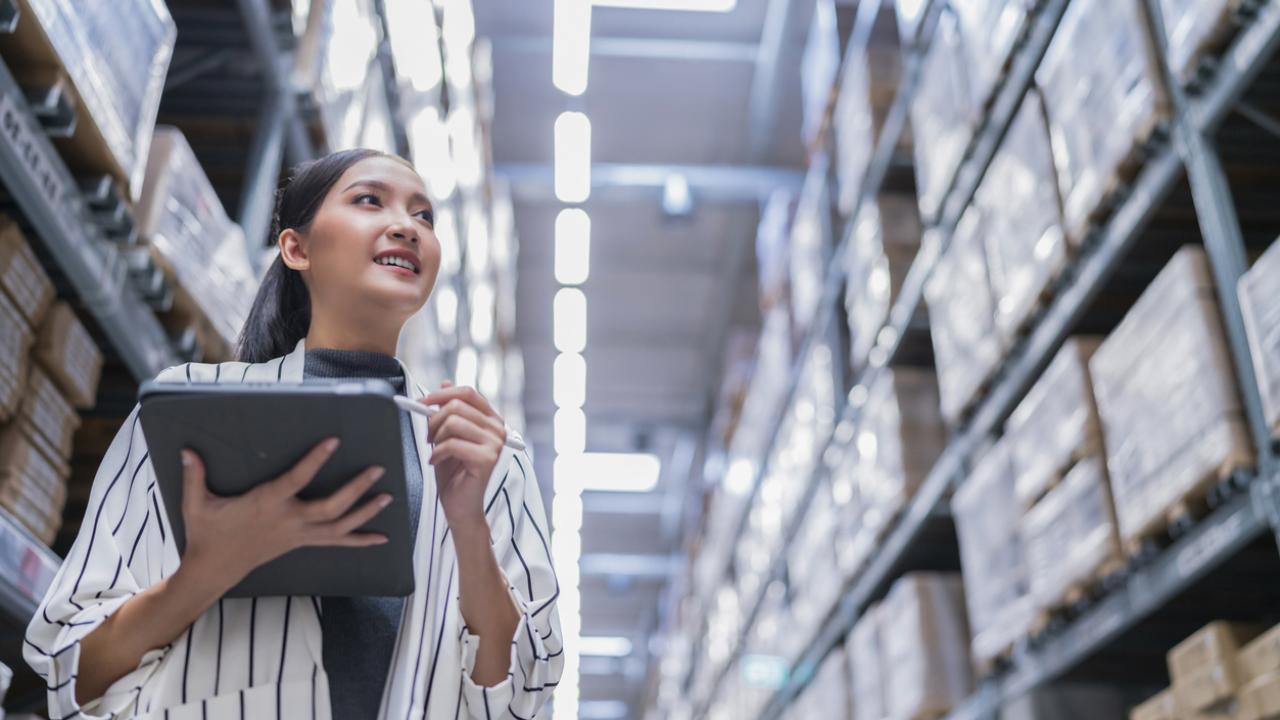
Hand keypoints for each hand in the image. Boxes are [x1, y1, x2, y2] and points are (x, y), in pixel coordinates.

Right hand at [178, 438, 391, 593]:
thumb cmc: (207, 534)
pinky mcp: (302, 543)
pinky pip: (337, 543)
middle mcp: (288, 520)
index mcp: (267, 504)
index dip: (315, 460)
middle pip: (330, 506)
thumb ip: (194, 476)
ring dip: (365, 512)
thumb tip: (188, 450)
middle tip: (377, 470)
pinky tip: (382, 538)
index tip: (333, 442)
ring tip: (388, 496)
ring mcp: (298, 535)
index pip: (297, 479)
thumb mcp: (196, 504)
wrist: (214, 569)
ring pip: (339, 526)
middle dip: (356, 489)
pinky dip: (360, 540)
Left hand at [423, 381, 507, 532]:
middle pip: (457, 405)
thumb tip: (445, 382)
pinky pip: (452, 443)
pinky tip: (436, 462)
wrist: (460, 507)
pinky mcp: (487, 459)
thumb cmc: (454, 473)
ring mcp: (495, 444)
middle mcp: (498, 429)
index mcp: (491, 420)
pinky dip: (437, 453)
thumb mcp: (446, 436)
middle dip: (434, 419)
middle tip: (428, 437)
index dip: (441, 394)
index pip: (468, 393)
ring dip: (436, 437)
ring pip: (453, 422)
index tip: (421, 403)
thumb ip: (448, 411)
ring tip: (435, 452)